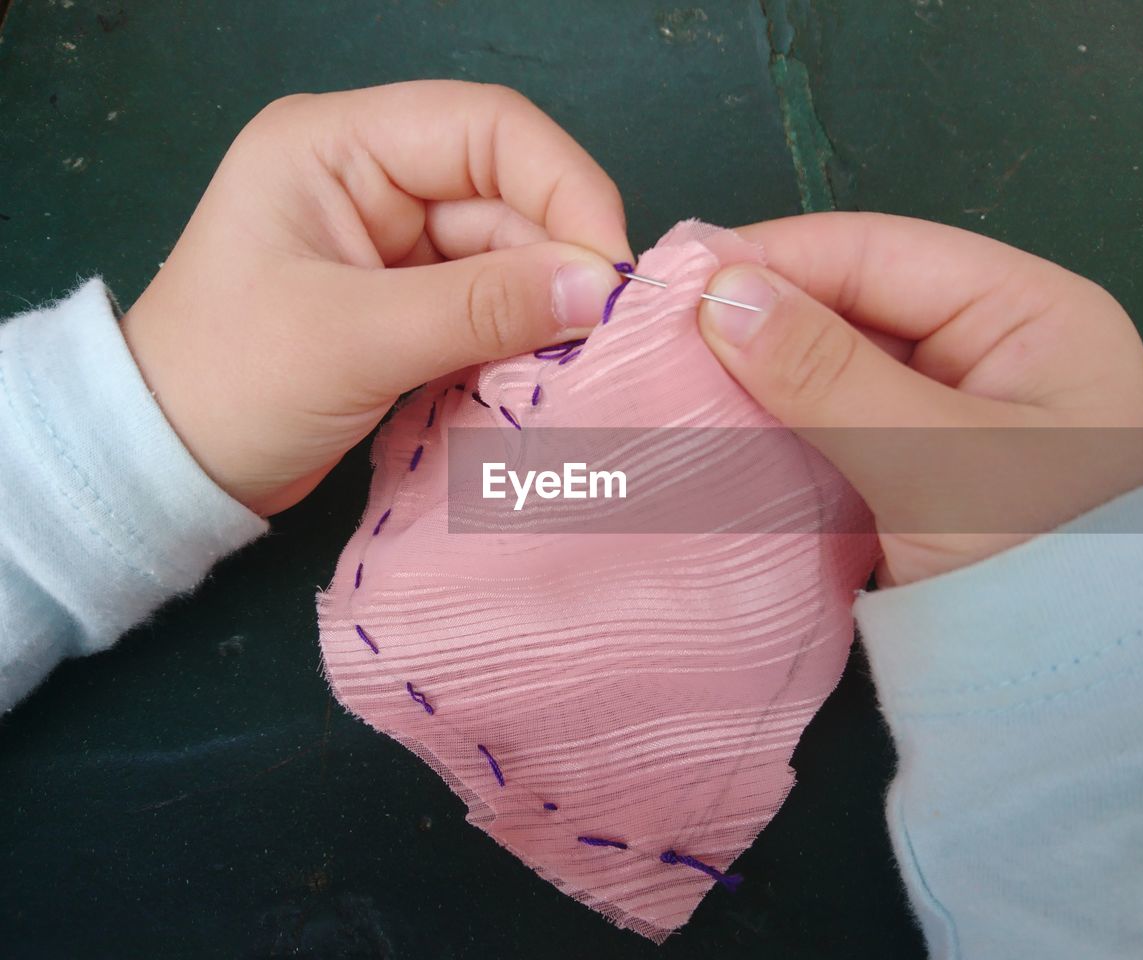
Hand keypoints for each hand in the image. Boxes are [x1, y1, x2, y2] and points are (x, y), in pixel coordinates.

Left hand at [122, 81, 630, 515]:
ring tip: (578, 364)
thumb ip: (485, 308)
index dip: (564, 186)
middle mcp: (370, 179)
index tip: (612, 268)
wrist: (167, 470)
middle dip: (559, 261)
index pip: (486, 129)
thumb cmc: (230, 384)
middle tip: (606, 335)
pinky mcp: (406, 304)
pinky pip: (489, 305)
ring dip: (544, 308)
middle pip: (507, 195)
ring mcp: (391, 245)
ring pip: (507, 256)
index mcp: (337, 146)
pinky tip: (541, 373)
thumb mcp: (357, 339)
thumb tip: (604, 288)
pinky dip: (520, 338)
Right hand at [697, 213, 1142, 585]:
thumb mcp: (936, 461)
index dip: (775, 257)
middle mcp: (988, 348)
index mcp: (1029, 312)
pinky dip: (774, 426)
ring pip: (830, 367)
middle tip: (655, 331)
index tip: (676, 276)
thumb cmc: (1035, 564)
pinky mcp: (908, 471)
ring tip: (668, 373)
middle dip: (759, 317)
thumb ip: (825, 372)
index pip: (881, 251)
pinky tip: (712, 426)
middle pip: (852, 304)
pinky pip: (829, 425)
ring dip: (757, 374)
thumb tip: (715, 290)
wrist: (1076, 706)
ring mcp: (944, 413)